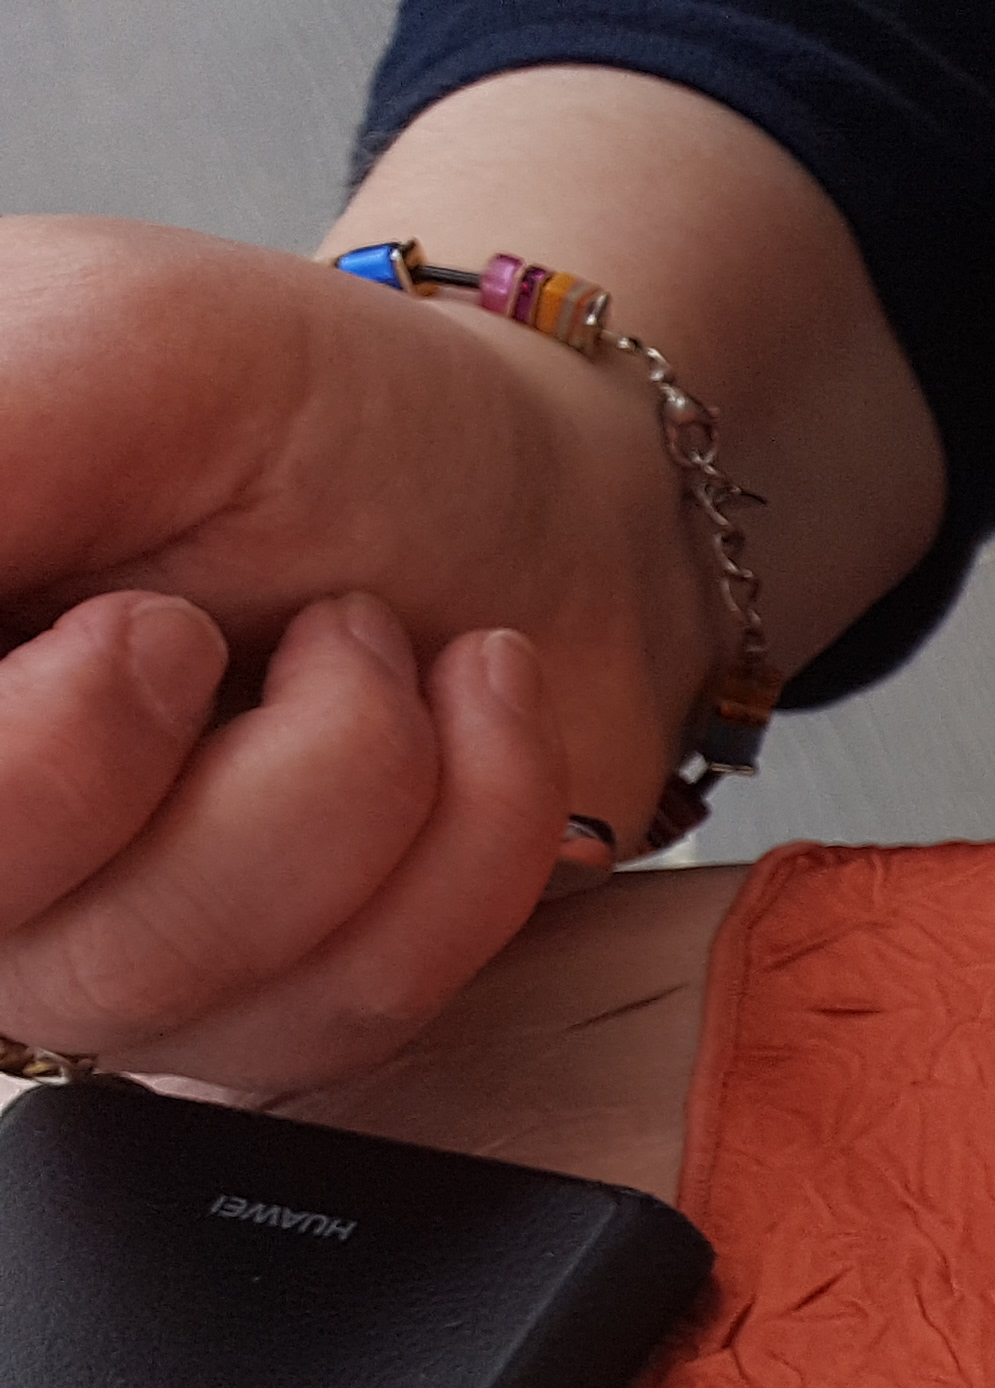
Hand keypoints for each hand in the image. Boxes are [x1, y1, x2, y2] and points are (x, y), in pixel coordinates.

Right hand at [0, 216, 699, 1089]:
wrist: (526, 485)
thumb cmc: (300, 405)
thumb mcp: (117, 349)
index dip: (28, 754)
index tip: (135, 628)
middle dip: (130, 752)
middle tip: (219, 623)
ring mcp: (71, 937)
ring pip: (154, 970)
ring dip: (343, 770)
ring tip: (363, 638)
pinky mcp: (245, 1012)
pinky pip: (335, 1006)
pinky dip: (460, 836)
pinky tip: (467, 712)